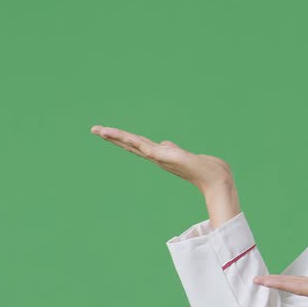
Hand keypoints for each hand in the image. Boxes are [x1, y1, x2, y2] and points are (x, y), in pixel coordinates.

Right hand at [90, 125, 233, 192]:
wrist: (213, 177)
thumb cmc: (199, 167)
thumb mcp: (181, 155)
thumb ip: (170, 149)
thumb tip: (164, 144)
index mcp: (157, 154)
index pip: (134, 144)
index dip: (119, 138)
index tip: (104, 131)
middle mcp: (156, 156)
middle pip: (129, 144)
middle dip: (112, 136)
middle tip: (94, 129)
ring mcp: (160, 157)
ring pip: (135, 144)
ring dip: (119, 137)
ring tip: (103, 130)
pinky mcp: (168, 158)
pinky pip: (149, 149)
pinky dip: (138, 144)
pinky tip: (128, 138)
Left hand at [253, 265, 307, 306]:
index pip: (299, 287)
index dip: (279, 283)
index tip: (260, 281)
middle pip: (296, 288)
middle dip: (276, 284)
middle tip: (256, 280)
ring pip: (303, 288)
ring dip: (286, 284)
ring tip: (270, 281)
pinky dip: (300, 283)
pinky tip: (298, 282)